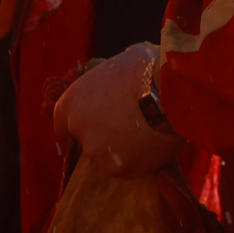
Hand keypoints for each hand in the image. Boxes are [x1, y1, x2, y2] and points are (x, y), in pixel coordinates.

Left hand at [55, 42, 184, 175]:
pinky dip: (139, 158)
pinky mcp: (120, 169)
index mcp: (72, 102)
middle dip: (104, 132)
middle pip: (87, 138)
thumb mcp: (120, 63)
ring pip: (108, 155)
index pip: (62, 121)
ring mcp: (98, 153)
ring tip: (147, 130)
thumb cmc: (147, 69)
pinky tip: (156, 141)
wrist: (171, 93)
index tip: (97, 116)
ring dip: (122, 147)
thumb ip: (110, 81)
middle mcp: (79, 130)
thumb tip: (120, 79)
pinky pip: (129, 165)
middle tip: (129, 120)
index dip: (82, 118)